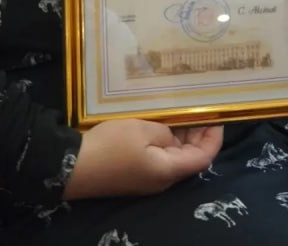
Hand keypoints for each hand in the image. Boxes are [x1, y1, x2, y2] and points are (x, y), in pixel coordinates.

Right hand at [65, 120, 222, 199]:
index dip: (214, 137)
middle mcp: (162, 180)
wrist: (70, 166)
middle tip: (198, 108)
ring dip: (180, 136)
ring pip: (173, 157)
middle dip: (198, 134)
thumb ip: (166, 132)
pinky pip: (157, 158)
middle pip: (190, 158)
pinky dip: (164, 140)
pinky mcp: (133, 175)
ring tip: (180, 110)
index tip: (216, 115)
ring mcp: (146, 179)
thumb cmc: (110, 145)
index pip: (204, 157)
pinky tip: (159, 122)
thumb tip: (174, 137)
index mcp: (168, 171)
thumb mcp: (142, 129)